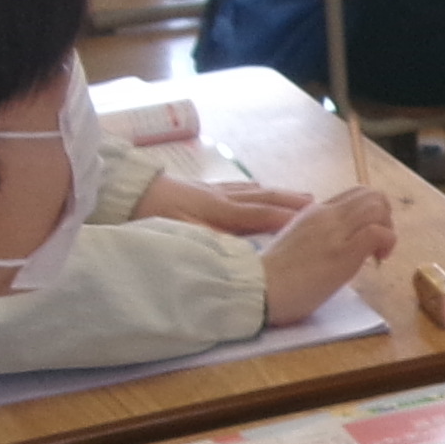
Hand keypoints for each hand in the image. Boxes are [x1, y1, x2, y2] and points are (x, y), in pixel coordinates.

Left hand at [139, 172, 312, 234]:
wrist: (124, 191)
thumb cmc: (152, 214)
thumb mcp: (183, 235)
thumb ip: (216, 246)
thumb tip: (247, 256)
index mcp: (221, 210)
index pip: (264, 214)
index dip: (291, 218)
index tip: (318, 220)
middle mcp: (222, 197)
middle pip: (264, 198)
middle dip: (292, 202)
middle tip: (320, 205)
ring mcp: (211, 190)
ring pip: (253, 191)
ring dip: (278, 194)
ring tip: (301, 197)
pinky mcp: (200, 189)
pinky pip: (236, 187)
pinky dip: (254, 189)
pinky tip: (256, 189)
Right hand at [260, 185, 397, 309]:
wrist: (258, 289)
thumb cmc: (272, 277)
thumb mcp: (296, 243)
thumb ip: (319, 236)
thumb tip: (341, 243)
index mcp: (313, 212)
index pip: (354, 194)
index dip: (370, 212)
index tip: (366, 237)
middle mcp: (325, 215)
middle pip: (371, 194)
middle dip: (385, 217)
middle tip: (378, 244)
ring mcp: (335, 231)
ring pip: (378, 206)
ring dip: (388, 228)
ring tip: (378, 252)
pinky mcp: (343, 253)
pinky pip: (378, 232)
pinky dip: (388, 243)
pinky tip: (378, 260)